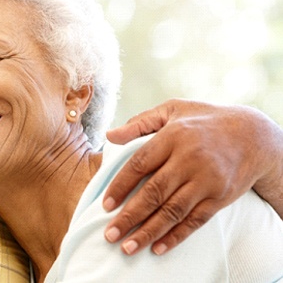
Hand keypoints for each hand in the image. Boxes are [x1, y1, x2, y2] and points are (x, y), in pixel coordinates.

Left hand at [102, 99, 282, 254]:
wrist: (253, 135)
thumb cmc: (204, 120)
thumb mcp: (172, 110)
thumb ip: (140, 123)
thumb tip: (109, 135)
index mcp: (173, 137)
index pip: (139, 164)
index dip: (120, 186)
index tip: (106, 205)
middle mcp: (189, 159)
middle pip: (154, 192)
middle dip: (130, 216)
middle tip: (110, 234)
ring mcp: (206, 180)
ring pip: (173, 211)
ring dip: (149, 232)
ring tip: (128, 247)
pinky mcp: (220, 197)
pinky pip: (195, 221)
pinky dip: (176, 236)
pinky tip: (158, 248)